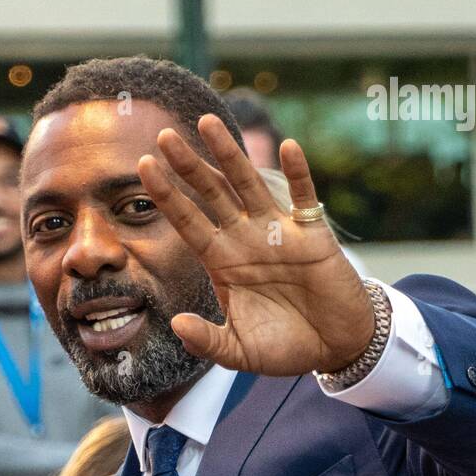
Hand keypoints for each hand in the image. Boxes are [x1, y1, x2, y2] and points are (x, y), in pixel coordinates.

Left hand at [136, 115, 375, 376]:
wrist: (333, 347)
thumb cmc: (284, 347)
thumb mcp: (239, 352)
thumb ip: (207, 341)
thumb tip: (177, 324)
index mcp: (223, 262)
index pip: (189, 222)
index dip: (168, 196)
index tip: (143, 168)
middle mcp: (245, 239)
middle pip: (211, 194)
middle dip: (189, 166)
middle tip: (164, 136)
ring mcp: (278, 232)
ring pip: (249, 184)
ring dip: (229, 155)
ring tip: (206, 124)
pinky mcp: (312, 234)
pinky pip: (304, 197)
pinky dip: (298, 173)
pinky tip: (288, 147)